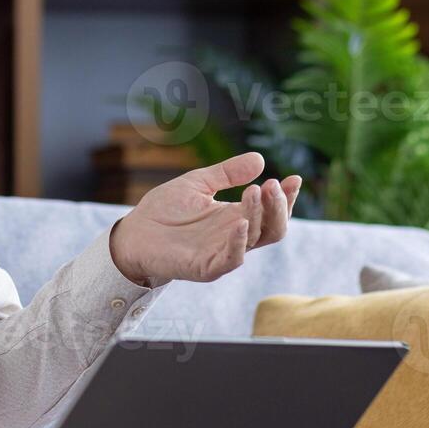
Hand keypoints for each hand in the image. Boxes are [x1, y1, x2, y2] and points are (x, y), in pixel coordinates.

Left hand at [109, 152, 300, 285]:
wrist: (134, 232)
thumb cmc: (164, 210)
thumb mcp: (199, 183)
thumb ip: (227, 173)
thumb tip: (260, 159)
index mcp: (236, 218)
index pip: (272, 211)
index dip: (286, 197)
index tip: (294, 178)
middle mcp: (234, 237)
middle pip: (273, 228)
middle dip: (279, 207)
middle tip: (275, 184)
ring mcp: (222, 253)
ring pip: (255, 240)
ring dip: (259, 215)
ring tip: (256, 190)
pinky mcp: (205, 267)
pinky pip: (230, 260)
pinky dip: (238, 243)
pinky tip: (239, 222)